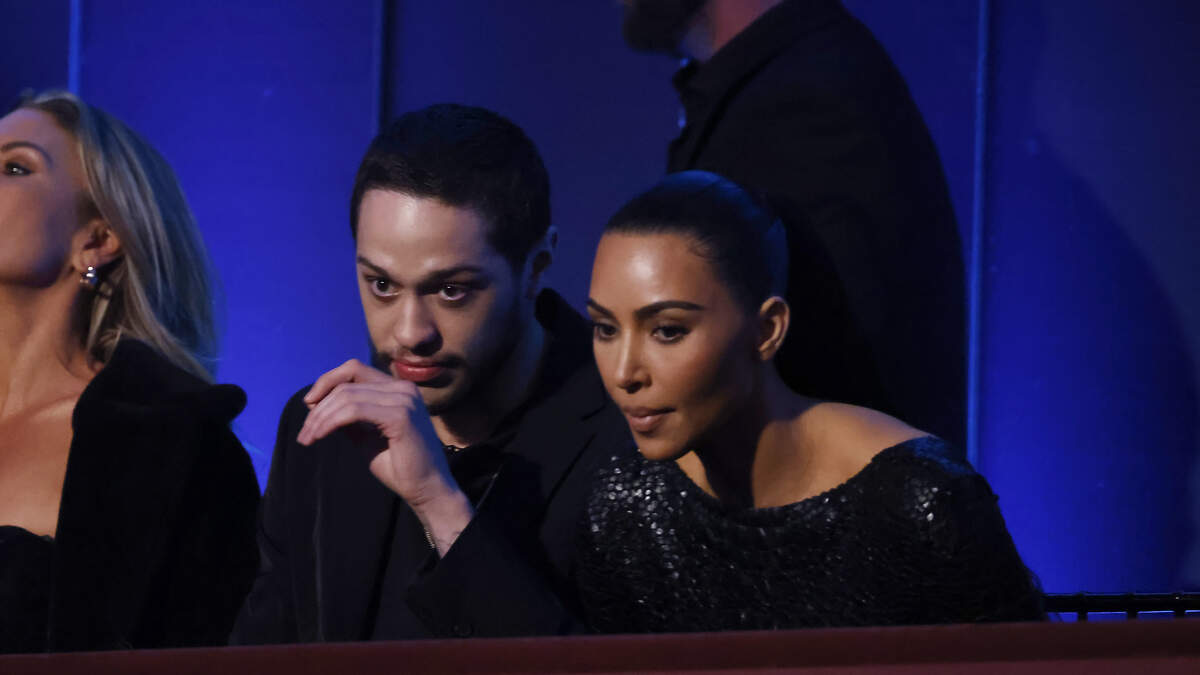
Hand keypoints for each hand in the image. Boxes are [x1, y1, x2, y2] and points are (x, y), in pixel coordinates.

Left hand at [297, 359, 472, 552]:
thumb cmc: (401, 467)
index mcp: (398, 390)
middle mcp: (403, 389)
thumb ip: (349, 419)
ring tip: (307, 438)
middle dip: (319, 406)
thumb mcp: (367, 437)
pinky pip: (353, 411)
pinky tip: (318, 437)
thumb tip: (317, 406)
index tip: (308, 405)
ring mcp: (404, 400)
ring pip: (347, 397)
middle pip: (347, 383)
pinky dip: (330, 423)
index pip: (355, 369)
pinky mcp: (401, 415)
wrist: (428, 490)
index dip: (327, 381)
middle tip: (304, 433)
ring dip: (320, 418)